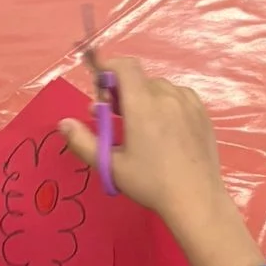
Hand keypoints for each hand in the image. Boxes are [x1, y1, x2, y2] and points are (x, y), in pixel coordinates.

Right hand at [60, 60, 229, 236]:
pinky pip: (179, 96)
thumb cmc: (150, 183)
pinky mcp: (203, 113)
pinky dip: (166, 103)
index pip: (125, 66)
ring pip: (160, 88)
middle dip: (123, 90)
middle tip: (114, 115)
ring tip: (140, 123)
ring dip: (145, 97)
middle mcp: (167, 96)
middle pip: (140, 80)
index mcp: (143, 104)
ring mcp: (188, 103)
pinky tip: (165, 126)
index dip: (109, 67)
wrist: (196, 198)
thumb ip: (83, 141)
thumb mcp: (111, 165)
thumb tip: (63, 123)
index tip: (99, 84)